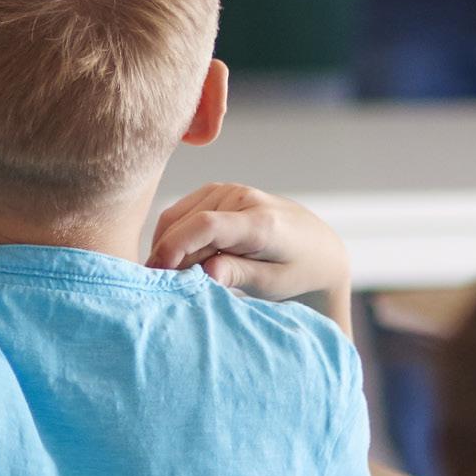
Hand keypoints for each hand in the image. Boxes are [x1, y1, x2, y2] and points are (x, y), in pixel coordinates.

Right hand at [149, 183, 351, 323]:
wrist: (318, 249)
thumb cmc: (298, 271)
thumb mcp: (273, 283)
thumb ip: (238, 275)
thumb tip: (205, 273)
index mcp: (260, 222)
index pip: (206, 225)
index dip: (175, 247)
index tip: (158, 272)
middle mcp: (243, 197)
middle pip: (187, 222)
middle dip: (168, 254)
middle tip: (165, 285)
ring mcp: (229, 190)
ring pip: (178, 215)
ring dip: (168, 245)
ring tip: (176, 274)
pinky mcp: (219, 191)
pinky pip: (183, 211)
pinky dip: (175, 234)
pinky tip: (181, 258)